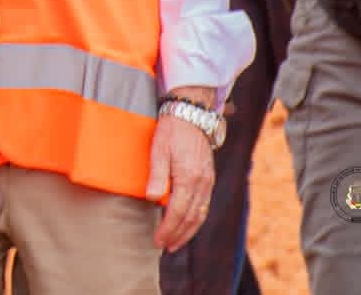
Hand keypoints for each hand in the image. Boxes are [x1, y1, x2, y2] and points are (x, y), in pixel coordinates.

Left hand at [147, 115, 215, 252]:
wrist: (191, 114)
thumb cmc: (171, 131)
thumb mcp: (158, 149)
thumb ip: (156, 174)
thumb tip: (151, 199)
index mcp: (188, 177)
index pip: (178, 212)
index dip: (168, 229)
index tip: (158, 241)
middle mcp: (202, 183)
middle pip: (191, 218)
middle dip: (178, 235)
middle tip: (164, 247)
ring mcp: (208, 181)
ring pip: (201, 214)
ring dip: (188, 232)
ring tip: (175, 243)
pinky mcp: (209, 178)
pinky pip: (205, 205)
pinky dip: (196, 220)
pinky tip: (187, 225)